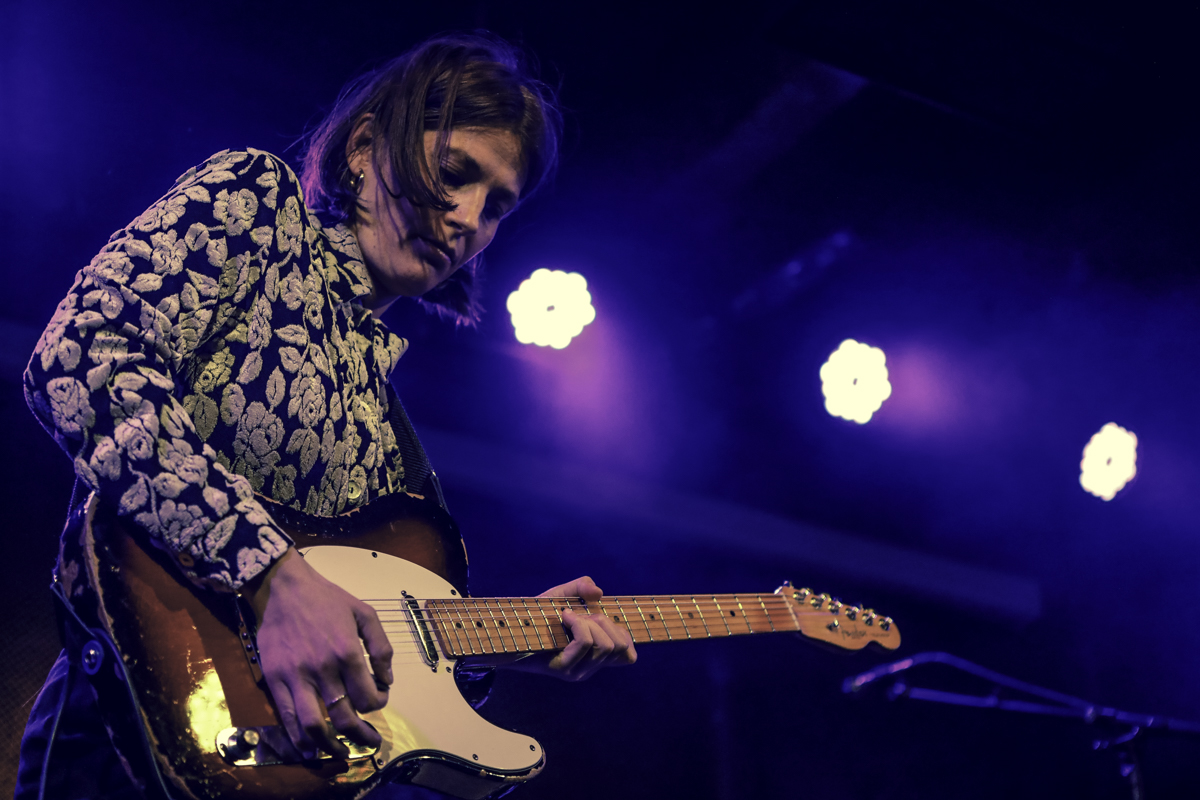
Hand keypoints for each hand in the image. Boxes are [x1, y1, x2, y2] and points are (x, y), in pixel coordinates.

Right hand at [246, 548, 393, 758]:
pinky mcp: (274, 679)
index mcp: (347, 652)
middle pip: (344, 717)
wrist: (284, 589)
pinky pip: (286, 717)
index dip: (378, 704)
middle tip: (369, 741)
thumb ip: (381, 647)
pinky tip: (309, 749)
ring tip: (340, 753)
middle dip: (360, 735)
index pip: (368, 697)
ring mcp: (295, 676)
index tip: (378, 700)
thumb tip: (387, 679)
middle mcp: (322, 669)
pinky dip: (298, 739)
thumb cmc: (327, 599)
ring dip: (329, 746)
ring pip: (313, 725)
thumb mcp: (365, 613)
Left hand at [498, 576, 637, 680]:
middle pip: (618, 646)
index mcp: (593, 655)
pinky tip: (564, 617)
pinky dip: (578, 624)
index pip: (628, 658)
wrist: (507, 630)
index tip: (607, 620)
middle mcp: (588, 668)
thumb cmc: (535, 614)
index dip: (628, 639)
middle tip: (581, 615)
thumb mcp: (561, 594)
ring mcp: (577, 672)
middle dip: (604, 622)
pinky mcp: (563, 670)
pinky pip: (585, 643)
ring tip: (570, 616)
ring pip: (604, 645)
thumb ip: (581, 588)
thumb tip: (599, 593)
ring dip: (590, 622)